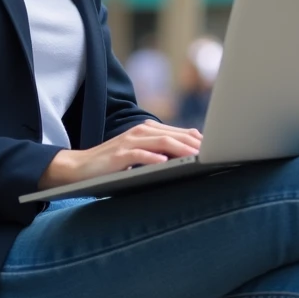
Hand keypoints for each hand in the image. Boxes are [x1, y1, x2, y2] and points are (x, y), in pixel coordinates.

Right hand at [38, 120, 201, 189]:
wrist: (80, 167)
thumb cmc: (113, 163)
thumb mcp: (140, 154)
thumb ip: (161, 151)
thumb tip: (191, 152)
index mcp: (148, 130)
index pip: (180, 133)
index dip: (199, 140)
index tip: (218, 148)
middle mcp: (140, 131)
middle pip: (174, 136)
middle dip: (196, 144)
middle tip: (215, 153)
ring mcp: (129, 142)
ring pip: (161, 142)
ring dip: (181, 149)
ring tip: (197, 156)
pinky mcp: (119, 155)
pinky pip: (139, 155)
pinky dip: (153, 158)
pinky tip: (165, 163)